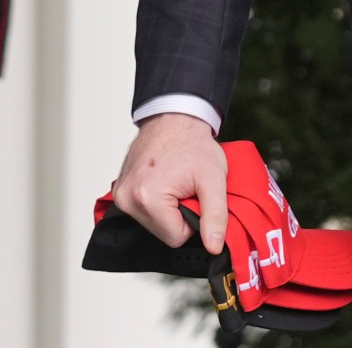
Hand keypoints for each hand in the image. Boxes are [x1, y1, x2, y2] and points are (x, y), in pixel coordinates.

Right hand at [113, 113, 226, 251]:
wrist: (174, 120)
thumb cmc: (193, 146)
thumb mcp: (214, 179)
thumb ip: (215, 215)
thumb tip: (214, 246)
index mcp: (148, 200)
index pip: (176, 238)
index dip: (193, 221)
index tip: (196, 197)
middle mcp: (127, 201)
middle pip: (162, 233)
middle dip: (180, 215)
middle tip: (187, 189)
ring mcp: (120, 197)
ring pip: (153, 224)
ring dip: (169, 210)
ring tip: (176, 184)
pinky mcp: (119, 193)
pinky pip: (143, 212)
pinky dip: (158, 204)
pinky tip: (165, 184)